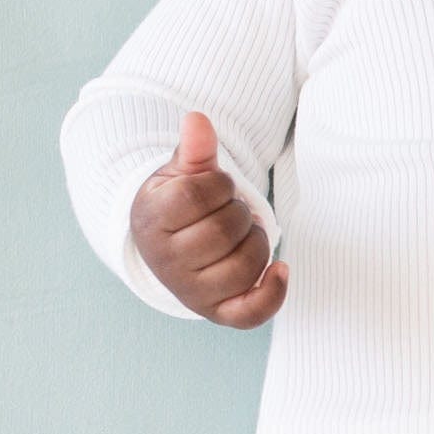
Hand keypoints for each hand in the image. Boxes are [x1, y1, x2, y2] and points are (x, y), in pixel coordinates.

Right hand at [130, 111, 288, 325]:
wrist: (169, 247)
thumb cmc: (179, 204)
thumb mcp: (182, 174)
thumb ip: (194, 150)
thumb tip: (197, 120)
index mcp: (151, 222)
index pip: (196, 195)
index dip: (218, 184)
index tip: (216, 187)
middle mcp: (166, 264)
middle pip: (224, 230)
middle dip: (239, 212)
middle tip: (230, 211)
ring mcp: (191, 292)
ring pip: (244, 266)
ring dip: (256, 241)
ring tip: (243, 234)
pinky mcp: (217, 312)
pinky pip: (251, 313)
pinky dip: (273, 292)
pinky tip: (281, 268)